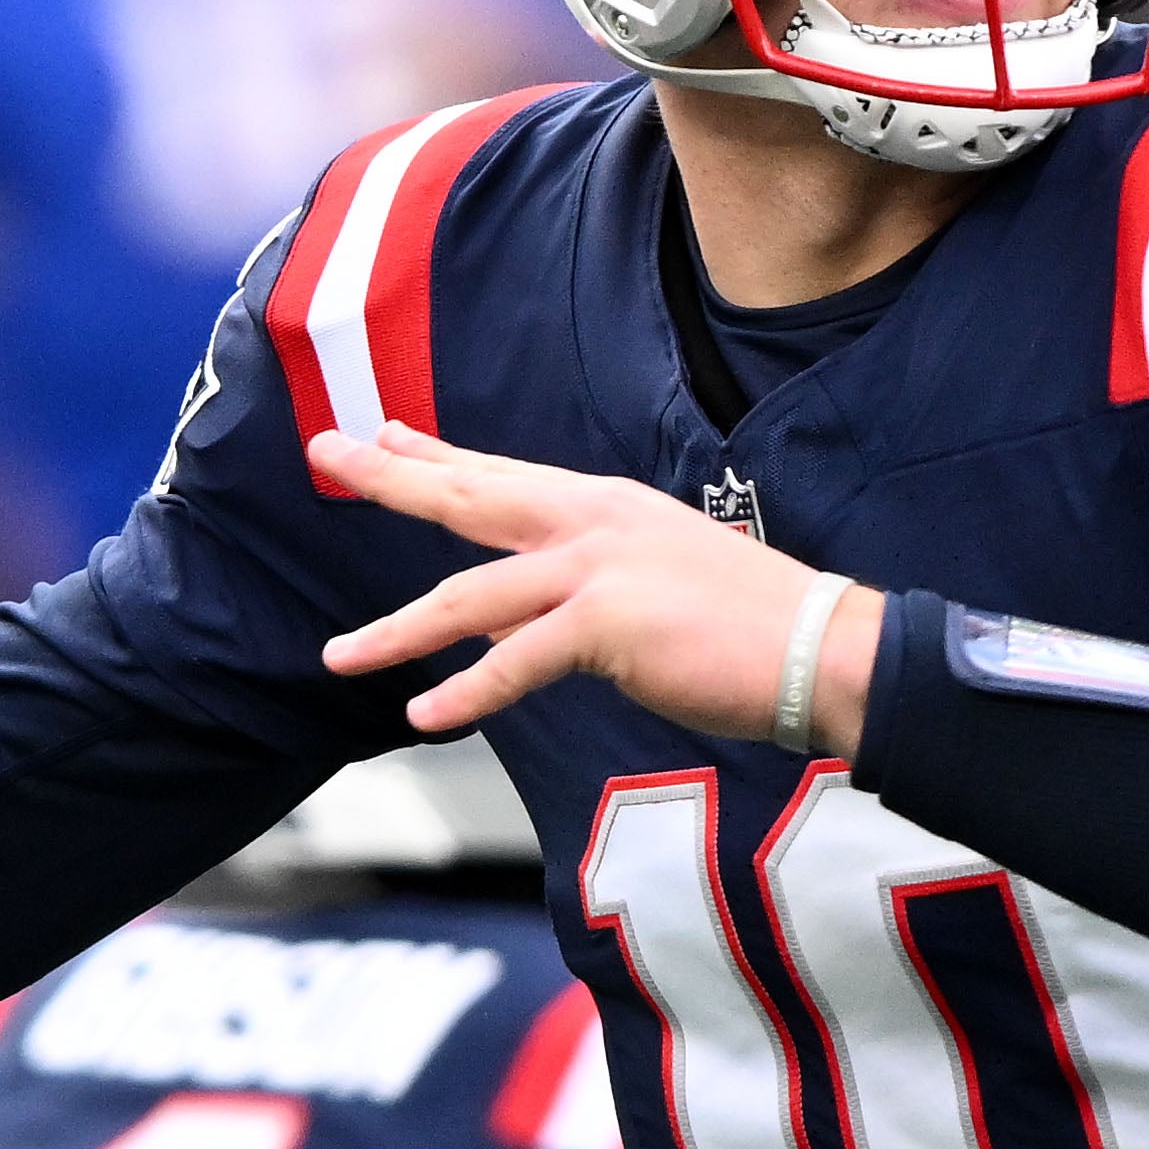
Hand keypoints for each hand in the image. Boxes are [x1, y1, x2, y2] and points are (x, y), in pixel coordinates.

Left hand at [312, 421, 877, 750]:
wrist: (822, 649)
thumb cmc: (754, 628)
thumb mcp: (663, 583)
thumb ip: (595, 592)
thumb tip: (541, 625)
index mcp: (609, 508)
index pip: (505, 476)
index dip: (439, 456)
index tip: (384, 436)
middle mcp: (595, 523)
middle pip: (472, 498)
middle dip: (392, 478)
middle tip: (325, 454)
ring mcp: (600, 569)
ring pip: (472, 595)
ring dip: (397, 629)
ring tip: (339, 653)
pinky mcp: (609, 624)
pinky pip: (516, 663)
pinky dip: (467, 691)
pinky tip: (424, 712)